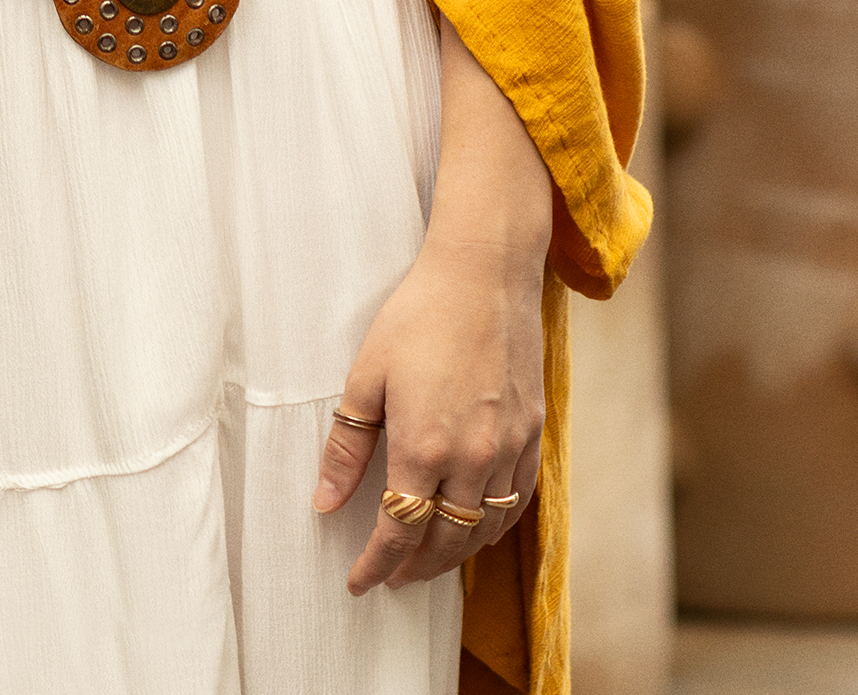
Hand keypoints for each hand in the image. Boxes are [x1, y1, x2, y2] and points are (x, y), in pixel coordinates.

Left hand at [313, 230, 545, 594]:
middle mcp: (473, 458)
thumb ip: (347, 447)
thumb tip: (324, 504)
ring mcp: (509, 449)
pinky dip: (495, 526)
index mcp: (424, 445)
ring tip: (427, 559)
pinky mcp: (534, 433)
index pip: (398, 530)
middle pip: (444, 541)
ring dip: (455, 554)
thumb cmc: (418, 315)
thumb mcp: (366, 375)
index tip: (358, 583)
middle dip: (414, 567)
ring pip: (485, 529)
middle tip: (391, 576)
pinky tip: (476, 525)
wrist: (484, 274)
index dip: (376, 564)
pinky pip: (518, 501)